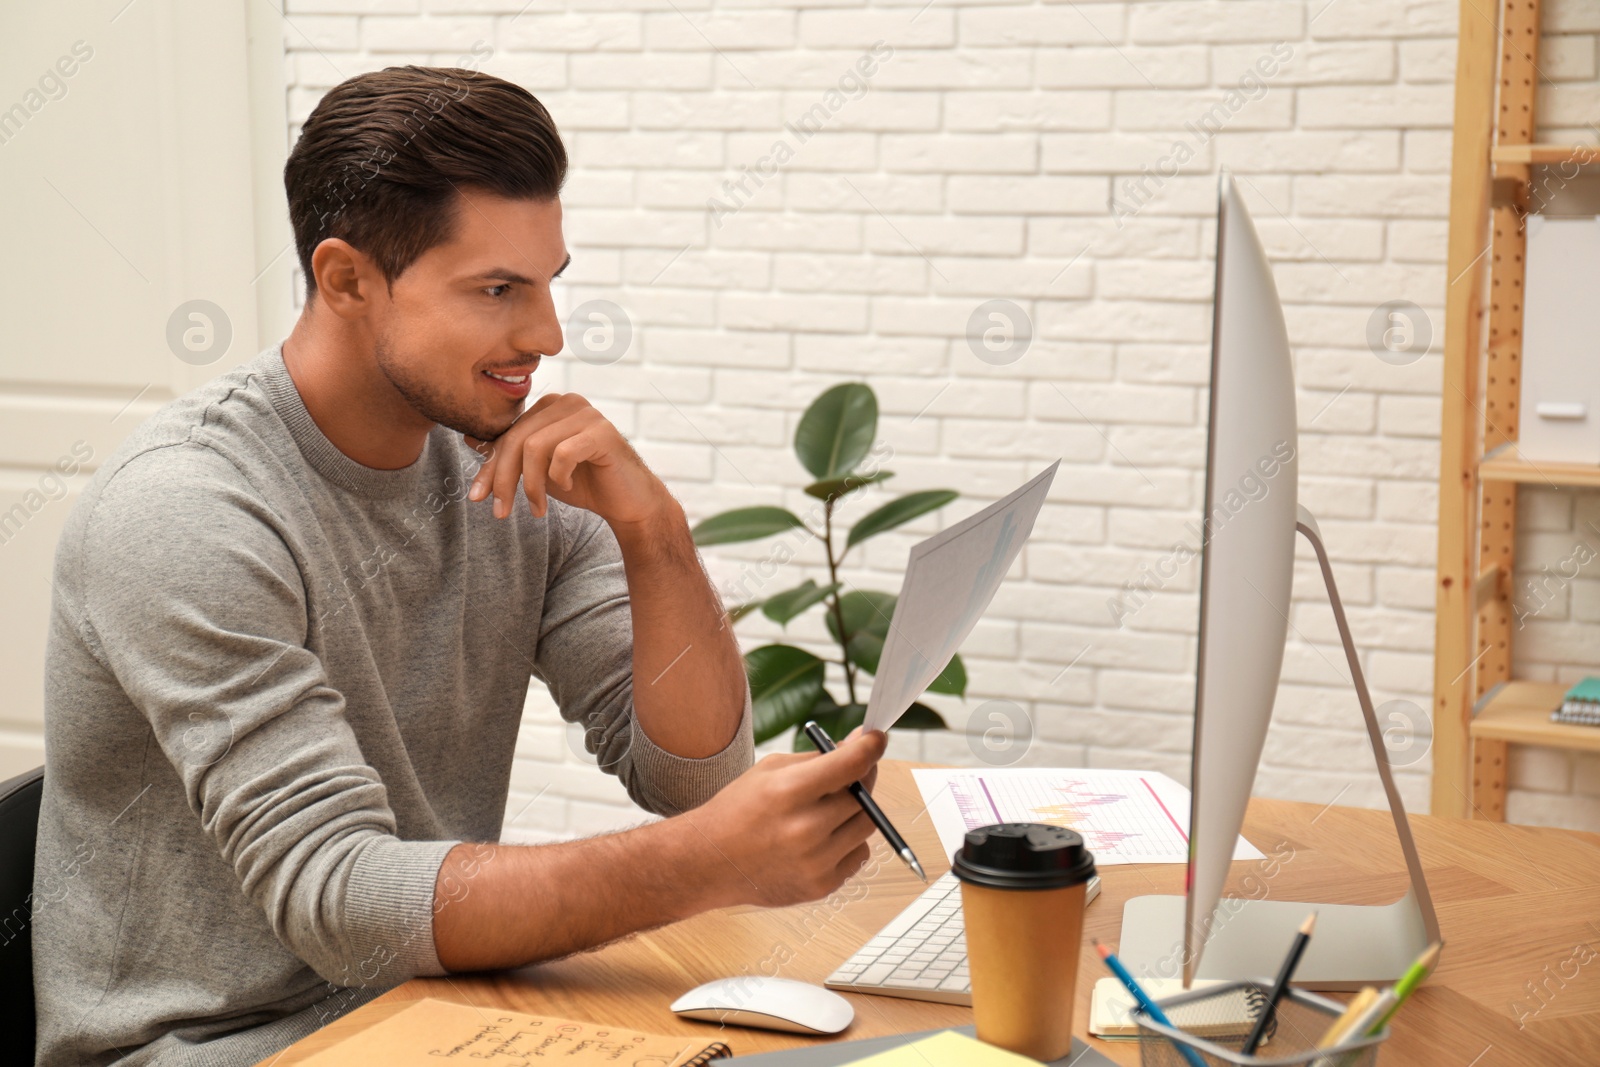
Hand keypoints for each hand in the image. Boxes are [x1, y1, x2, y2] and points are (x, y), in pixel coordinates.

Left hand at [466, 393, 670, 526]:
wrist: (627, 502)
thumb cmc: (584, 483)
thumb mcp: (538, 471)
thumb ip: (510, 453)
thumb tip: (468, 438)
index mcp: (550, 407)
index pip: (508, 434)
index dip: (489, 467)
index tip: (478, 498)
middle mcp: (567, 402)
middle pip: (517, 439)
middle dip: (503, 479)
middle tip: (500, 511)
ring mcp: (587, 414)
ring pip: (535, 447)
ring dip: (531, 485)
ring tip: (537, 509)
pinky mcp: (603, 432)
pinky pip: (562, 454)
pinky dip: (558, 477)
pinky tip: (567, 487)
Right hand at [685, 729, 887, 908]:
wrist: (709, 863)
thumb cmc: (739, 810)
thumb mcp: (770, 770)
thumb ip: (820, 758)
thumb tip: (861, 743)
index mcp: (788, 792)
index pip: (850, 765)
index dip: (870, 747)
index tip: (877, 738)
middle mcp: (804, 829)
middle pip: (863, 796)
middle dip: (862, 779)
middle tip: (852, 774)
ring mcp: (815, 862)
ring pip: (866, 826)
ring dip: (855, 812)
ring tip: (828, 810)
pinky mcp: (821, 886)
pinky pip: (858, 854)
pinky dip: (848, 842)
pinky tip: (822, 838)